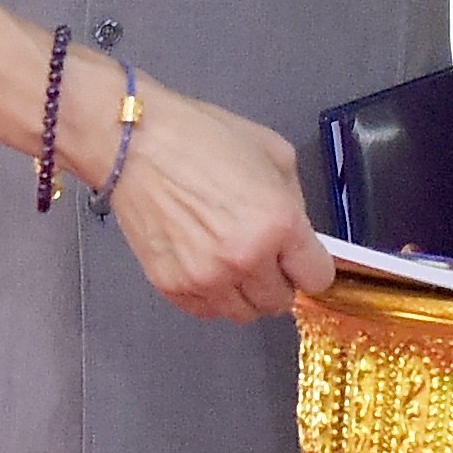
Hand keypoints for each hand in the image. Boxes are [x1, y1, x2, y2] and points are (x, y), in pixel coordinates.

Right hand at [101, 78, 332, 322]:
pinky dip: (212, 294)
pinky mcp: (173, 287)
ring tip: (230, 258)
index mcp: (278, 224)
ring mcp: (206, 278)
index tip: (299, 258)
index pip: (317, 278)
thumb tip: (299, 237)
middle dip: (277, 279)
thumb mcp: (273, 153)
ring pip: (244, 314)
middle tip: (262, 254)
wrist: (135, 143)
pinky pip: (207, 311)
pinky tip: (204, 262)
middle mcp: (245, 259)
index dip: (310, 265)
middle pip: (281, 302)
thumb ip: (295, 202)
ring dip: (245, 292)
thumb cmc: (199, 139)